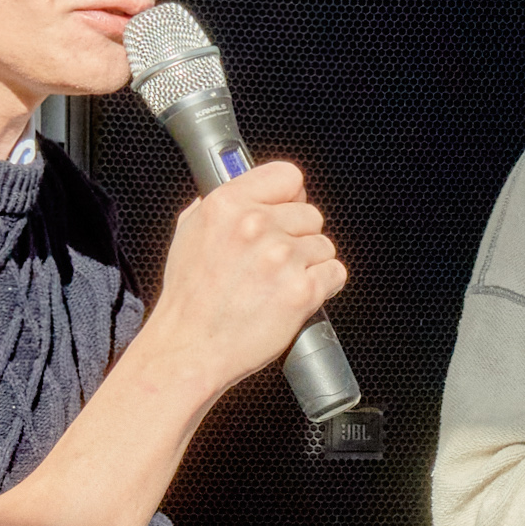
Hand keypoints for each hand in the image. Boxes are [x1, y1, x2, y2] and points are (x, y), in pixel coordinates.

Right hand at [142, 162, 344, 400]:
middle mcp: (256, 226)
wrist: (190, 349)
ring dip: (309, 264)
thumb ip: (219, 206)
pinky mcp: (303, 291)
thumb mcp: (189, 234)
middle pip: (311, 214)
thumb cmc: (188, 301)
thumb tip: (246, 193)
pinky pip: (335, 273)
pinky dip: (323, 286)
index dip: (290, 197)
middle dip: (298, 237)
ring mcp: (282, 258)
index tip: (286, 210)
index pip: (288, 176)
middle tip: (274, 263)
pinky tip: (297, 296)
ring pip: (324, 246)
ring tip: (279, 284)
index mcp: (228, 205)